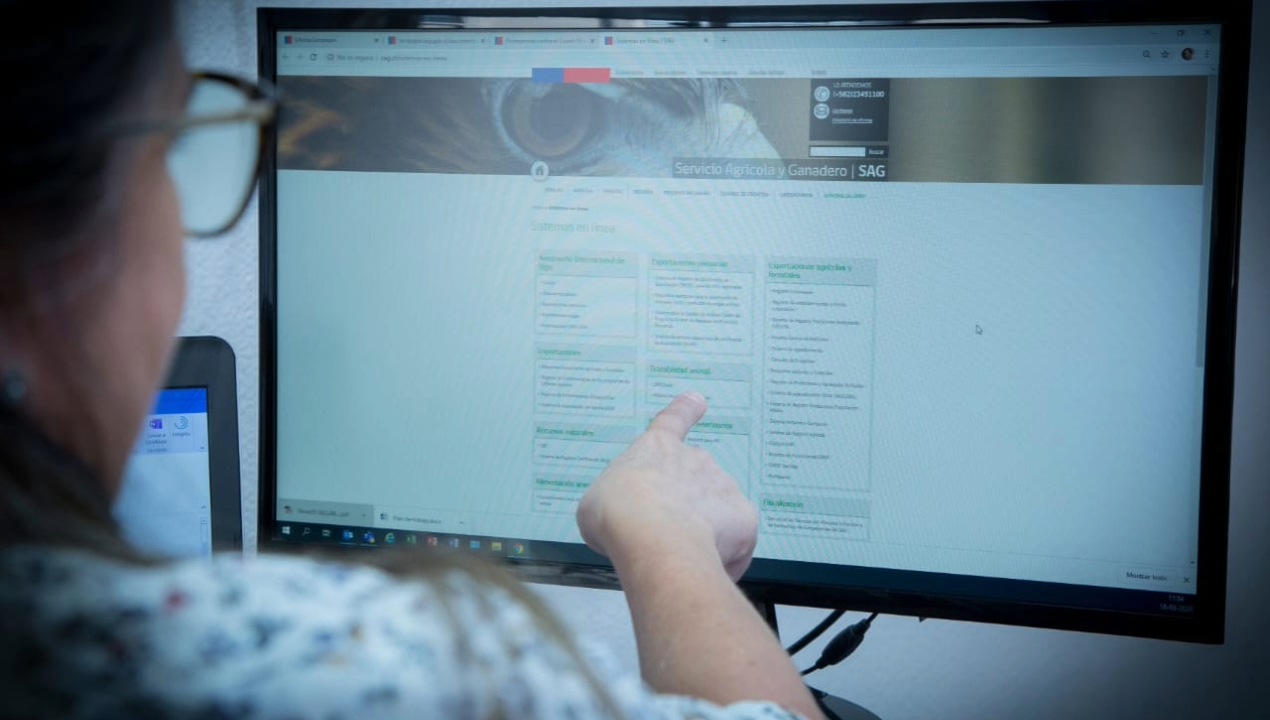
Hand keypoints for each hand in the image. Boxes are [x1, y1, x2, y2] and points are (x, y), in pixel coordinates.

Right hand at [576, 392, 758, 581]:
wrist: (653, 538)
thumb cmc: (618, 515)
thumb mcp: (597, 503)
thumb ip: (620, 503)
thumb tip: (627, 521)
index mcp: (657, 449)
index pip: (672, 421)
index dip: (684, 410)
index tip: (696, 402)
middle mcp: (696, 460)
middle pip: (695, 480)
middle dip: (685, 505)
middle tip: (663, 534)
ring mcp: (724, 486)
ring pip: (716, 514)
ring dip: (703, 534)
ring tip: (678, 555)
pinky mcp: (744, 519)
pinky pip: (736, 544)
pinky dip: (724, 560)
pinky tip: (700, 567)